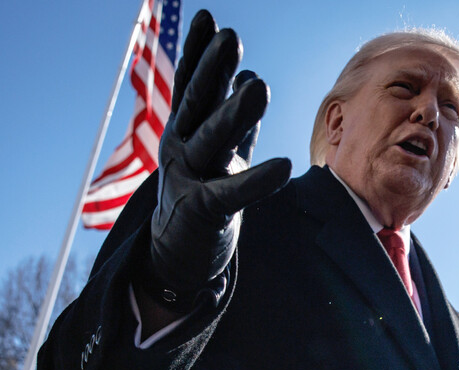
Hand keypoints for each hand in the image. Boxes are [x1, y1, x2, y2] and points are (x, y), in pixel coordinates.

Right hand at [148, 10, 290, 308]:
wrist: (176, 257)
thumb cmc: (202, 199)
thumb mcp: (217, 154)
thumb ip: (234, 119)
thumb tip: (250, 75)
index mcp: (185, 134)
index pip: (192, 88)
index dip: (198, 54)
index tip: (207, 19)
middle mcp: (181, 152)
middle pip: (198, 106)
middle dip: (212, 70)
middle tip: (229, 37)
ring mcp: (189, 181)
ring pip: (212, 142)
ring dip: (234, 114)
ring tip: (258, 85)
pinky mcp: (203, 214)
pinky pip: (233, 195)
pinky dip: (257, 181)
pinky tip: (283, 166)